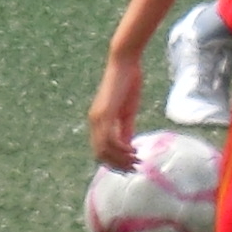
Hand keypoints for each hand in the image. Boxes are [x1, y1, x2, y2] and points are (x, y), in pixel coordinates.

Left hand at [87, 50, 142, 166]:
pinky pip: (109, 139)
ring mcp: (97, 118)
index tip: (130, 167)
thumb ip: (125, 130)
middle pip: (100, 154)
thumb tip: (128, 147)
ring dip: (121, 159)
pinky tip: (134, 150)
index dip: (114, 163)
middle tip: (135, 168)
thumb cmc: (127, 84)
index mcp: (97, 121)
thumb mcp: (127, 112)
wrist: (124, 64)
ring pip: (104, 150)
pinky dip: (121, 149)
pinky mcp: (105, 113)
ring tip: (137, 161)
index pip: (100, 151)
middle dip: (118, 165)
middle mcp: (94, 121)